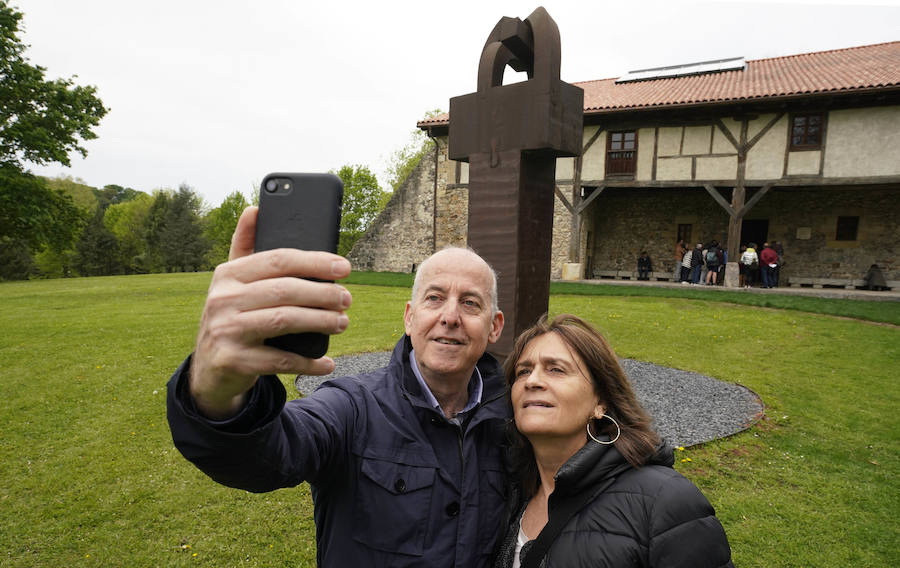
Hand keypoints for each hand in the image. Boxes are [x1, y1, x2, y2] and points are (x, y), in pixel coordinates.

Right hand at [189, 206, 352, 418]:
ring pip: (284, 321)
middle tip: (346, 299)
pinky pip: (280, 360)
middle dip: (323, 294)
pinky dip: (308, 361)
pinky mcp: (234, 360)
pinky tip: (327, 362)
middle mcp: (222, 299)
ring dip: (320, 322)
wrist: (209, 370)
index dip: (315, 261)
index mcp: (227, 274)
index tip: (345, 266)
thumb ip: (245, 247)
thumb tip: (254, 208)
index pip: (278, 260)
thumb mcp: (233, 283)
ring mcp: (226, 331)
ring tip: (342, 323)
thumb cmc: (232, 317)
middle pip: (285, 290)